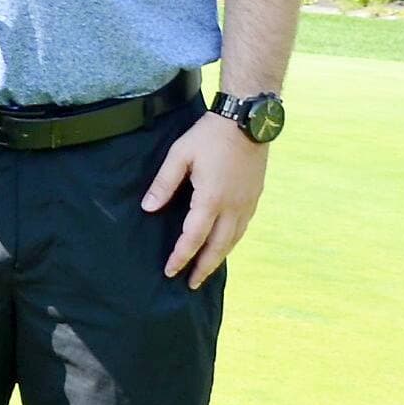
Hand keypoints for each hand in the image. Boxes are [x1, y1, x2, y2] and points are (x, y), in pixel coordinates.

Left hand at [145, 113, 266, 287]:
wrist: (247, 120)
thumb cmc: (209, 135)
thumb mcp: (179, 155)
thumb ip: (163, 183)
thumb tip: (148, 208)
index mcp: (211, 199)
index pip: (193, 238)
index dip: (181, 257)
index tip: (170, 271)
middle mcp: (233, 207)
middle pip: (217, 247)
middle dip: (203, 268)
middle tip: (190, 284)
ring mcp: (247, 203)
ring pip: (233, 240)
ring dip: (219, 257)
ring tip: (206, 270)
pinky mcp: (255, 196)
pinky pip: (243, 228)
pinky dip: (231, 242)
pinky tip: (224, 244)